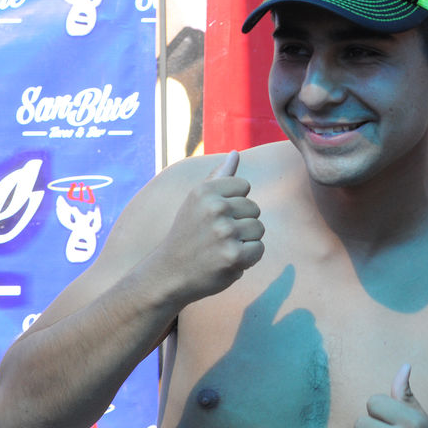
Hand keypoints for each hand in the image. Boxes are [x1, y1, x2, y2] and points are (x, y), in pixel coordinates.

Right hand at [154, 151, 264, 303]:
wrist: (168, 274)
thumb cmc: (187, 235)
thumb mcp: (197, 202)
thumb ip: (219, 177)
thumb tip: (235, 153)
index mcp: (205, 191)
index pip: (244, 187)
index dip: (234, 204)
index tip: (214, 217)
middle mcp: (214, 208)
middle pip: (254, 209)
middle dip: (241, 223)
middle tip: (217, 237)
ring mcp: (224, 232)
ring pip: (258, 229)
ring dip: (245, 241)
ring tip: (221, 248)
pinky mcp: (233, 255)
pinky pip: (259, 249)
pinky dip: (248, 258)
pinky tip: (227, 261)